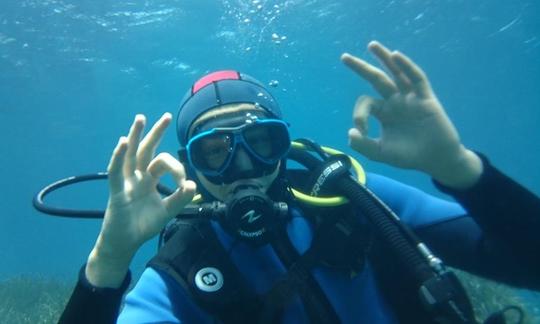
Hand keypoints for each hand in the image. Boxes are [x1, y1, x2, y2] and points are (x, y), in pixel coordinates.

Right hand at [86, 113, 195, 286]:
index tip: (184, 184)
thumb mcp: (167, 212)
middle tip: (167, 116)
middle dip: (156, 132)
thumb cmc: (143, 225)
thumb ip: (179, 199)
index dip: (177, 169)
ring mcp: (126, 181)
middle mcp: (137, 176)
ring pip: (131, 154)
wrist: (125, 243)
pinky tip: (124, 142)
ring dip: (136, 136)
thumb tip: (193, 185)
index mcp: (149, 179)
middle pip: (147, 149)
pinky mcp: (116, 190)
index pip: (164, 163)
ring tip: (141, 118)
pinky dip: (119, 156)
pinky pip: (116, 171)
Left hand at [341, 41, 481, 187]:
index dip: (359, 114)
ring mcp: (410, 97)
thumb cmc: (408, 156)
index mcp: (383, 111)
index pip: (366, 103)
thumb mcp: (381, 152)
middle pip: (375, 79)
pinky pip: (416, 78)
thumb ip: (363, 145)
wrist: (435, 160)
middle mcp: (395, 100)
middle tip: (344, 57)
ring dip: (384, 58)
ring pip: (395, 73)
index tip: (361, 131)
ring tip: (371, 45)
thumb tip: (351, 132)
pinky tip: (395, 56)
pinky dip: (406, 67)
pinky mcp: (426, 98)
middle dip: (360, 67)